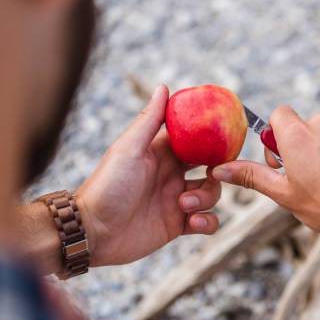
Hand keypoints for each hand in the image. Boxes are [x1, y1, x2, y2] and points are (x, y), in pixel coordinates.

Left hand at [76, 85, 220, 265]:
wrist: (93, 232)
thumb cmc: (107, 186)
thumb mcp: (130, 149)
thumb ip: (150, 120)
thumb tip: (164, 87)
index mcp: (162, 153)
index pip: (195, 140)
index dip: (212, 139)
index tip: (226, 138)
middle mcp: (172, 175)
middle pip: (210, 168)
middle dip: (218, 171)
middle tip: (213, 174)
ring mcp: (176, 200)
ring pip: (211, 194)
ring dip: (207, 198)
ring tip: (184, 204)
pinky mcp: (178, 225)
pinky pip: (207, 222)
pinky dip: (208, 222)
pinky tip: (194, 222)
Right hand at [212, 106, 319, 238]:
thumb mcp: (285, 194)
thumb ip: (253, 177)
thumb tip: (222, 170)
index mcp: (298, 135)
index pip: (277, 114)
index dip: (274, 137)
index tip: (280, 163)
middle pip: (300, 127)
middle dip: (296, 149)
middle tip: (303, 180)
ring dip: (319, 156)